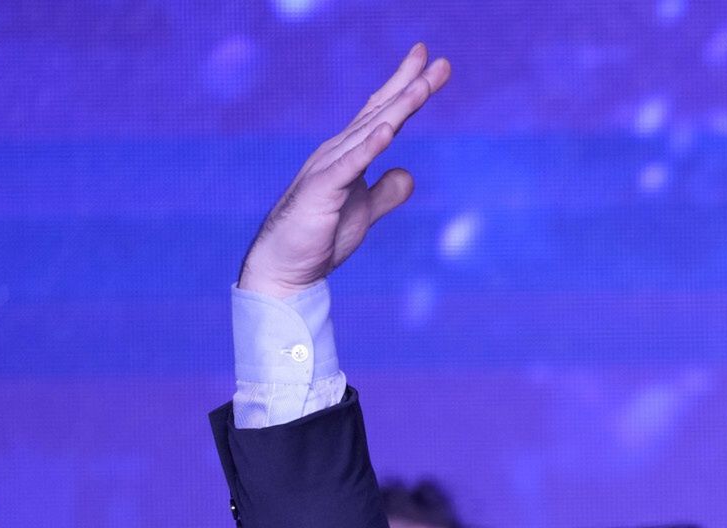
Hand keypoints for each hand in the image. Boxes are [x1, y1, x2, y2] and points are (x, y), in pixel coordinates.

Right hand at [237, 43, 450, 299]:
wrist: (286, 267)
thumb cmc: (320, 236)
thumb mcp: (365, 211)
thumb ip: (387, 192)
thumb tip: (408, 174)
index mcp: (350, 154)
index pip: (384, 114)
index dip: (407, 88)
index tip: (434, 65)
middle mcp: (339, 151)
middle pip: (381, 112)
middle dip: (411, 85)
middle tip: (441, 61)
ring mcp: (328, 168)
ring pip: (369, 132)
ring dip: (397, 109)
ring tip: (422, 87)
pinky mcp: (321, 190)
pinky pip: (349, 166)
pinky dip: (369, 147)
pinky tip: (389, 130)